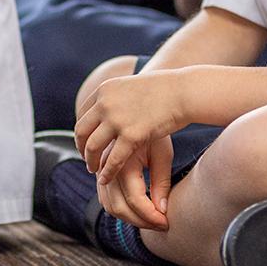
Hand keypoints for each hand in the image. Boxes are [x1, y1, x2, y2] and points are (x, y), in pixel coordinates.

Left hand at [75, 70, 185, 184]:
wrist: (185, 91)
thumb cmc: (167, 89)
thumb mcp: (134, 86)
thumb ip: (119, 96)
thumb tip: (112, 104)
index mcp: (106, 89)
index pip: (83, 114)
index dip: (82, 132)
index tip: (86, 142)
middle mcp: (106, 103)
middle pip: (81, 131)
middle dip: (82, 148)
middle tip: (88, 159)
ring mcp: (117, 119)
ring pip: (93, 146)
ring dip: (91, 161)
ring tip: (94, 170)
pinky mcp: (131, 135)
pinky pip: (112, 159)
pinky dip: (107, 172)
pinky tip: (106, 179)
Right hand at [96, 135, 173, 231]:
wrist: (134, 108)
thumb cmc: (155, 128)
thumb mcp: (163, 152)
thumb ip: (161, 181)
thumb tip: (162, 211)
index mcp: (124, 158)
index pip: (135, 199)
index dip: (151, 216)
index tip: (166, 222)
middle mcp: (108, 165)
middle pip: (119, 208)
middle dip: (141, 221)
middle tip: (161, 225)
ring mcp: (101, 169)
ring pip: (109, 206)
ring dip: (130, 219)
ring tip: (151, 220)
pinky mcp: (100, 171)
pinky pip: (105, 198)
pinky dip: (120, 210)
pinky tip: (138, 211)